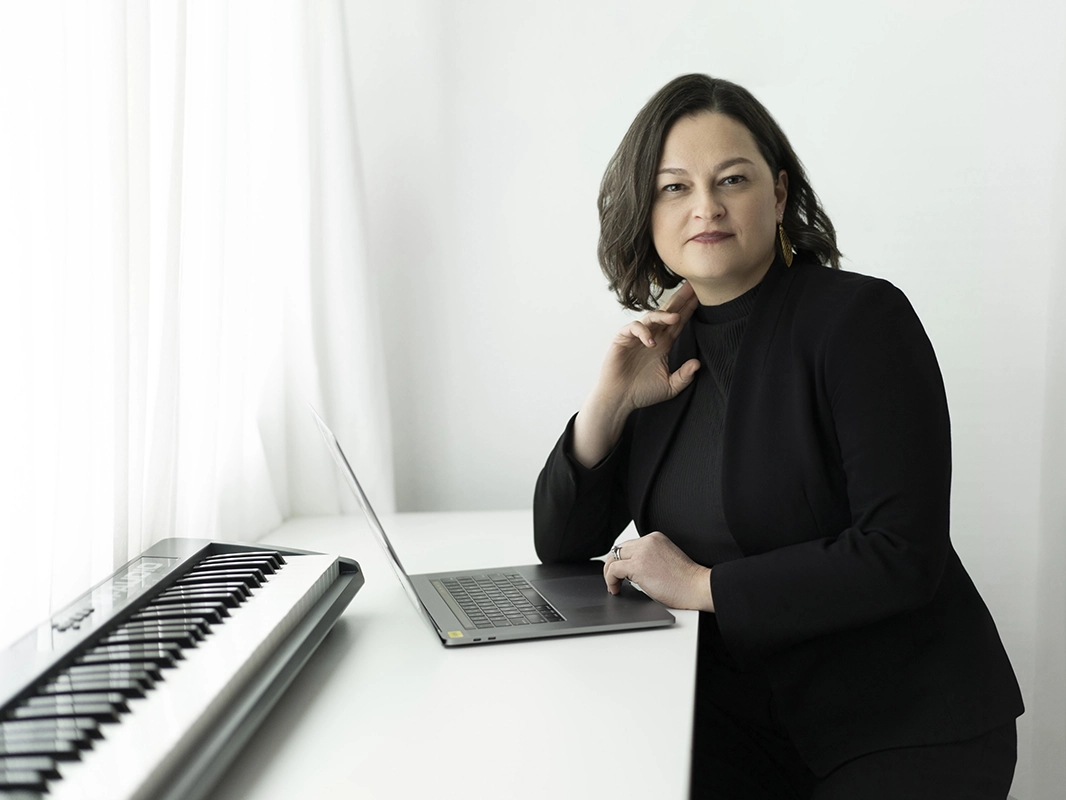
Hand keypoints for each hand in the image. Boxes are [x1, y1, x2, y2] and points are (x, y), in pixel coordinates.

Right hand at [571, 283, 700, 466]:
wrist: (620, 400)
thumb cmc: (642, 392)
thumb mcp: (670, 387)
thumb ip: (684, 376)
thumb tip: (697, 364)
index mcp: (664, 344)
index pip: (678, 323)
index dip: (689, 310)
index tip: (702, 298)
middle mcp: (652, 336)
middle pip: (667, 313)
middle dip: (679, 300)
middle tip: (691, 287)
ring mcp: (636, 336)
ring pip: (651, 317)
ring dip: (663, 316)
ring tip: (675, 318)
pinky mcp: (622, 339)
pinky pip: (633, 328)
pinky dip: (643, 332)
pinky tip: (651, 342)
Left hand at [603, 532, 713, 611]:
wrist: (697, 587)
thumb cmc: (686, 580)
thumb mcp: (666, 560)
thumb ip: (650, 558)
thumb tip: (631, 570)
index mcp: (655, 538)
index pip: (629, 545)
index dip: (622, 560)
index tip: (620, 572)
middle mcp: (648, 541)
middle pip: (619, 550)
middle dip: (613, 565)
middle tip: (614, 580)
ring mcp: (642, 552)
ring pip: (613, 558)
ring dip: (610, 573)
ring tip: (614, 585)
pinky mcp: (638, 566)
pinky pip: (613, 570)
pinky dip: (610, 580)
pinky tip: (616, 589)